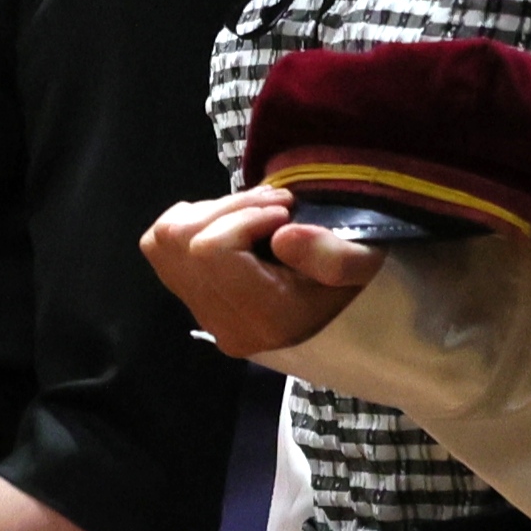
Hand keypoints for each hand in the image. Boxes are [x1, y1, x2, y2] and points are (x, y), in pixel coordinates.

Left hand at [141, 187, 384, 358]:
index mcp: (266, 318)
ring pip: (163, 243)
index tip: (285, 210)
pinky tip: (234, 226)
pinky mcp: (198, 305)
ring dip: (206, 212)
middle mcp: (226, 326)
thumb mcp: (367, 265)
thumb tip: (281, 237)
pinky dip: (192, 224)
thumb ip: (334, 256)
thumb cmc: (364, 286)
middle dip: (225, 207)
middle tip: (274, 205)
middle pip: (179, 242)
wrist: (356, 325)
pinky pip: (163, 252)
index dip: (242, 215)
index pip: (209, 250)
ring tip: (254, 213)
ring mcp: (207, 318)